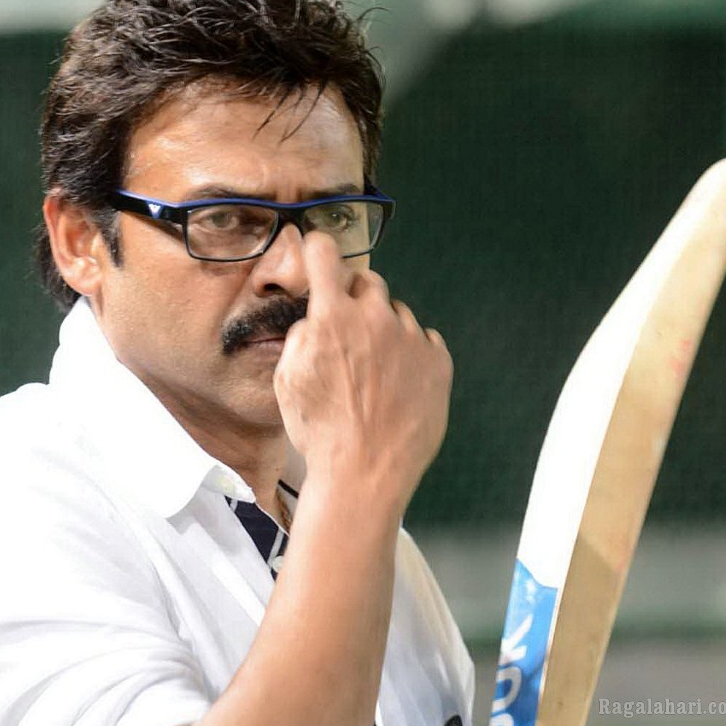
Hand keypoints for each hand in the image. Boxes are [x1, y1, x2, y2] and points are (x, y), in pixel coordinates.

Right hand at [273, 231, 451, 511]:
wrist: (365, 475)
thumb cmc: (322, 434)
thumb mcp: (287, 382)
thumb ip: (302, 337)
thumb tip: (315, 319)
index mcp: (333, 317)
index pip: (324, 254)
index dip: (318, 250)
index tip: (319, 250)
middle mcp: (375, 318)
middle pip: (368, 283)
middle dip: (355, 301)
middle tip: (349, 337)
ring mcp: (411, 340)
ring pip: (397, 316)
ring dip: (385, 333)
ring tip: (375, 376)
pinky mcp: (438, 363)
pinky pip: (425, 342)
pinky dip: (412, 356)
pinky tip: (398, 386)